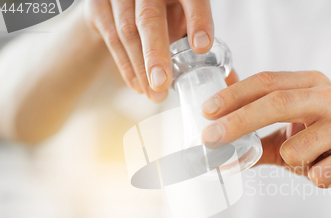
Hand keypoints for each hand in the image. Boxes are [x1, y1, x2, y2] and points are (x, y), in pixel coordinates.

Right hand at [84, 0, 213, 101]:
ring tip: (155, 94)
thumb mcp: (186, 17)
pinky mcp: (99, 5)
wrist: (126, 0)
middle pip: (150, 17)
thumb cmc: (165, 10)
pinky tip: (139, 86)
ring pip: (127, 31)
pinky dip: (126, 66)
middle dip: (156, 53)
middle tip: (163, 83)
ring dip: (141, 68)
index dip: (198, 21)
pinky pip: (111, 38)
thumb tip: (231, 80)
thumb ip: (203, 42)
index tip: (202, 47)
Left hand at [201, 71, 330, 187]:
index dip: (234, 96)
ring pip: (293, 151)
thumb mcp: (295, 128)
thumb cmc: (328, 139)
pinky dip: (315, 178)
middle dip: (238, 122)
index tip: (207, 112)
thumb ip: (258, 131)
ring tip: (313, 159)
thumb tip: (218, 139)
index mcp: (311, 83)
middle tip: (211, 138)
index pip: (267, 81)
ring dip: (294, 163)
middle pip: (277, 102)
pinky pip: (316, 174)